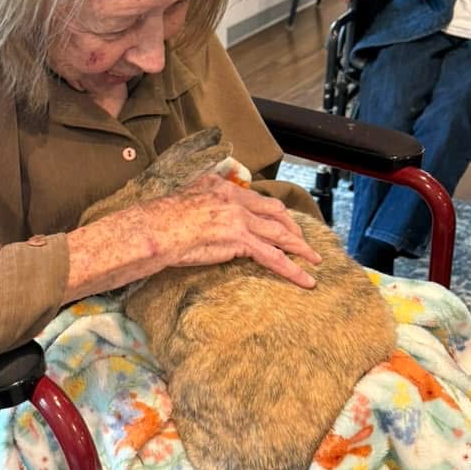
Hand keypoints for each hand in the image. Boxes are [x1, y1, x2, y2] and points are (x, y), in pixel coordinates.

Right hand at [152, 174, 320, 286]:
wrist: (156, 228)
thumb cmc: (159, 222)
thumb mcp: (180, 203)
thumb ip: (196, 204)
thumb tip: (196, 217)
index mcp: (220, 189)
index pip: (255, 199)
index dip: (272, 212)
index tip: (280, 222)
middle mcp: (234, 200)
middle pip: (275, 212)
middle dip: (292, 228)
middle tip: (302, 242)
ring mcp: (240, 219)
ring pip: (280, 234)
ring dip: (300, 248)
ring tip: (314, 260)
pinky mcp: (240, 240)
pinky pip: (274, 257)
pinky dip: (293, 270)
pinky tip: (305, 280)